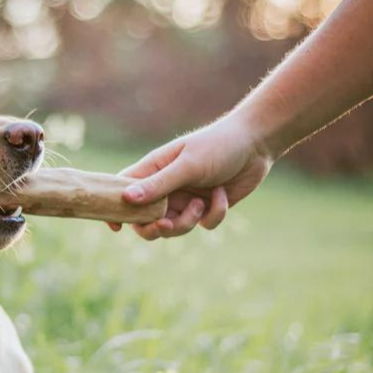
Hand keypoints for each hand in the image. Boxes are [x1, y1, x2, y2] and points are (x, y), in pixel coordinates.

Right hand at [112, 113, 273, 239]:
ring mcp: (185, 200)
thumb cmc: (217, 146)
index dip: (115, 210)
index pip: (122, 191)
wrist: (257, 144)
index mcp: (152, 171)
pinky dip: (213, 214)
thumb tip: (127, 199)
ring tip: (202, 203)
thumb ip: (158, 184)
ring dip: (187, 221)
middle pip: (144, 220)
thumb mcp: (187, 165)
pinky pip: (202, 225)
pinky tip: (222, 195)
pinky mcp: (206, 208)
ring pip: (173, 228)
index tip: (115, 227)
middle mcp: (165, 188)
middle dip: (154, 228)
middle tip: (165, 225)